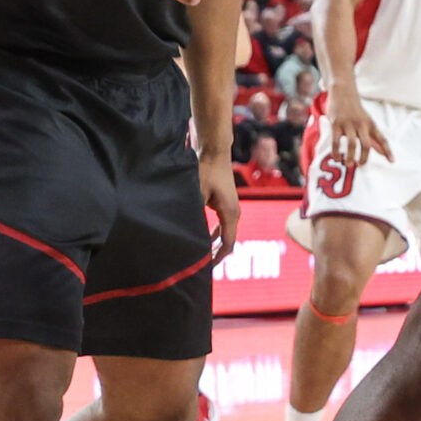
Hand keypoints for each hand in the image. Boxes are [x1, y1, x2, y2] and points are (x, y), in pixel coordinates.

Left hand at [198, 148, 239, 262]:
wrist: (213, 151)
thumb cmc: (205, 170)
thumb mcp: (196, 194)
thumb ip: (194, 215)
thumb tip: (186, 234)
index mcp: (230, 213)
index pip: (227, 243)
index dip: (216, 258)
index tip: (204, 268)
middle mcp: (234, 212)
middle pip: (227, 241)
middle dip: (215, 254)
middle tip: (200, 266)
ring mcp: (230, 208)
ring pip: (225, 233)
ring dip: (214, 244)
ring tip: (201, 255)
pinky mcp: (224, 203)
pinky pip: (222, 225)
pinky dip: (214, 233)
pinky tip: (202, 238)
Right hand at [323, 86, 391, 167]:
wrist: (343, 91)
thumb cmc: (356, 110)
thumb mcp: (368, 122)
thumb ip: (375, 139)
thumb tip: (383, 154)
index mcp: (371, 125)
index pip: (382, 139)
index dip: (388, 151)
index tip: (392, 161)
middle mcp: (361, 124)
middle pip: (367, 144)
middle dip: (364, 158)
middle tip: (361, 165)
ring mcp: (348, 124)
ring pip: (352, 144)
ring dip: (351, 157)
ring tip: (349, 164)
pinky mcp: (336, 124)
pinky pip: (336, 141)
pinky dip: (336, 152)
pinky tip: (337, 157)